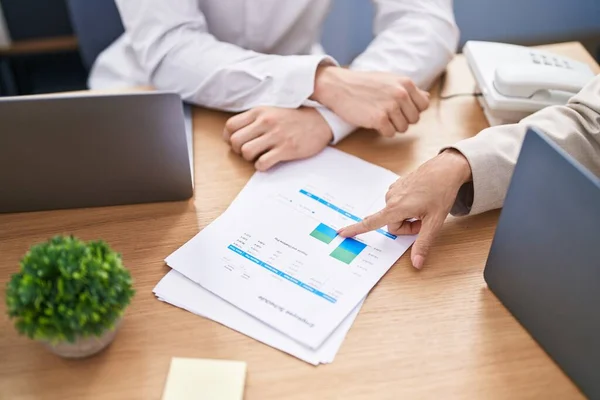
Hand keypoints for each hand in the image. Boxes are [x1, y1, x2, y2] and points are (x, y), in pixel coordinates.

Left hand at [223, 106, 332, 170]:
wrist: (320, 122)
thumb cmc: (294, 118)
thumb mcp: (271, 111)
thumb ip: (254, 119)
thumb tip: (234, 134)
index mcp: (260, 112)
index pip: (230, 126)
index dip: (230, 138)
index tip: (238, 142)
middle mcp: (266, 122)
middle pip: (235, 141)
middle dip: (238, 150)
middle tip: (248, 151)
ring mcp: (276, 136)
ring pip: (246, 152)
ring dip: (250, 158)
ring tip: (259, 156)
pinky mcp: (286, 149)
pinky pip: (262, 163)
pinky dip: (261, 166)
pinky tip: (268, 162)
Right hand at [311, 66, 429, 136]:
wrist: (339, 86)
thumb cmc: (364, 84)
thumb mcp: (390, 80)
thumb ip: (409, 90)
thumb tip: (427, 98)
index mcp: (406, 83)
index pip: (424, 105)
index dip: (412, 110)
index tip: (400, 108)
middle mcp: (401, 94)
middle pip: (414, 119)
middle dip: (402, 119)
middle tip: (386, 113)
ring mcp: (390, 107)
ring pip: (403, 128)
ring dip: (391, 126)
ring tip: (378, 115)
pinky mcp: (379, 119)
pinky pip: (390, 133)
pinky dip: (382, 130)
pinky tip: (372, 121)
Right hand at [338, 150, 471, 269]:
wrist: (446, 168)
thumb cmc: (442, 192)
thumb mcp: (435, 222)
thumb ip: (423, 243)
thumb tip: (416, 263)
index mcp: (396, 208)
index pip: (371, 223)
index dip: (356, 229)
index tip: (341, 233)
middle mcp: (390, 199)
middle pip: (392, 225)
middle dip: (407, 227)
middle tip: (424, 218)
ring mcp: (393, 191)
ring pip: (395, 215)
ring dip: (408, 216)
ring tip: (424, 206)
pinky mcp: (396, 185)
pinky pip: (397, 204)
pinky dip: (407, 206)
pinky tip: (420, 198)